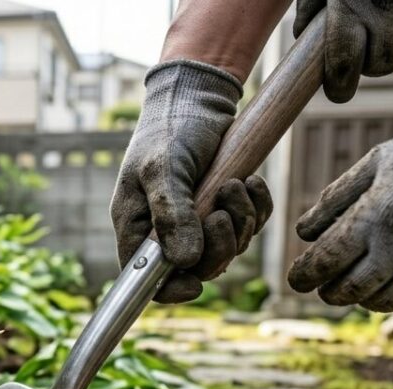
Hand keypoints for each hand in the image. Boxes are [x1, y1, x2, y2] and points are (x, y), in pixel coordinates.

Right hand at [111, 60, 273, 302]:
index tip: (196, 284)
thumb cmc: (169, 129)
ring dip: (240, 221)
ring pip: (227, 249)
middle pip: (196, 269)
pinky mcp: (224, 206)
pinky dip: (256, 209)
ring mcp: (197, 220)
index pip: (146, 278)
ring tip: (236, 184)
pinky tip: (251, 182)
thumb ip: (172, 214)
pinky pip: (248, 227)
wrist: (198, 96)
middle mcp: (164, 230)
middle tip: (222, 212)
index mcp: (137, 226)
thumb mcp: (164, 168)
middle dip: (218, 246)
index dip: (170, 290)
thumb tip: (184, 262)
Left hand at [289, 81, 392, 315]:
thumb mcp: (377, 162)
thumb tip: (303, 233)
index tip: (297, 278)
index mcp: (375, 217)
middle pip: (347, 292)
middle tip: (326, 283)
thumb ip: (335, 198)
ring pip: (379, 303)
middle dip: (329, 290)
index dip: (302, 276)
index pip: (323, 263)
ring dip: (362, 296)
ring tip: (361, 278)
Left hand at [294, 0, 392, 101]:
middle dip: (371, 62)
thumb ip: (311, 6)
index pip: (344, 67)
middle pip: (382, 66)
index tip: (337, 91)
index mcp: (352, 10)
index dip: (339, 87)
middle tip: (362, 46)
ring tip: (386, 10)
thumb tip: (302, 37)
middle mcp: (389, 15)